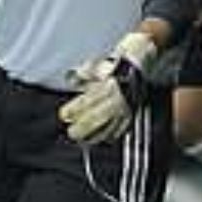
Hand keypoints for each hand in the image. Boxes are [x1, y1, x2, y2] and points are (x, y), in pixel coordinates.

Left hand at [59, 31, 157, 145]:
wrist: (137, 61)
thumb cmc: (114, 64)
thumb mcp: (94, 65)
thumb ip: (81, 75)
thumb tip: (71, 81)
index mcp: (105, 86)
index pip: (85, 103)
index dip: (73, 111)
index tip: (64, 115)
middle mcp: (115, 99)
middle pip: (95, 119)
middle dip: (81, 129)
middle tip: (72, 133)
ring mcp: (125, 107)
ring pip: (108, 127)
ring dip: (94, 136)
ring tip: (85, 140)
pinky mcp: (132, 112)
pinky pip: (121, 128)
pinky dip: (111, 135)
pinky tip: (104, 138)